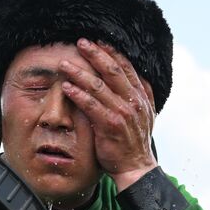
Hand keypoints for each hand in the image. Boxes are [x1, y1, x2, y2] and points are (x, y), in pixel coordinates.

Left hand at [58, 39, 157, 189]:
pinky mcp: (110, 125)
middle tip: (80, 43)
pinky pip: (91, 105)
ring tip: (64, 65)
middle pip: (112, 71)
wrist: (136, 168)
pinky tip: (66, 87)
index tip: (98, 41)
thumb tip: (134, 76)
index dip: (112, 52)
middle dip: (95, 54)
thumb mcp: (145, 115)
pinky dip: (78, 94)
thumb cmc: (134, 142)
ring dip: (79, 72)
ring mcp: (122, 113)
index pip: (126, 68)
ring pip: (98, 86)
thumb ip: (140, 95)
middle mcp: (133, 101)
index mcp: (141, 96)